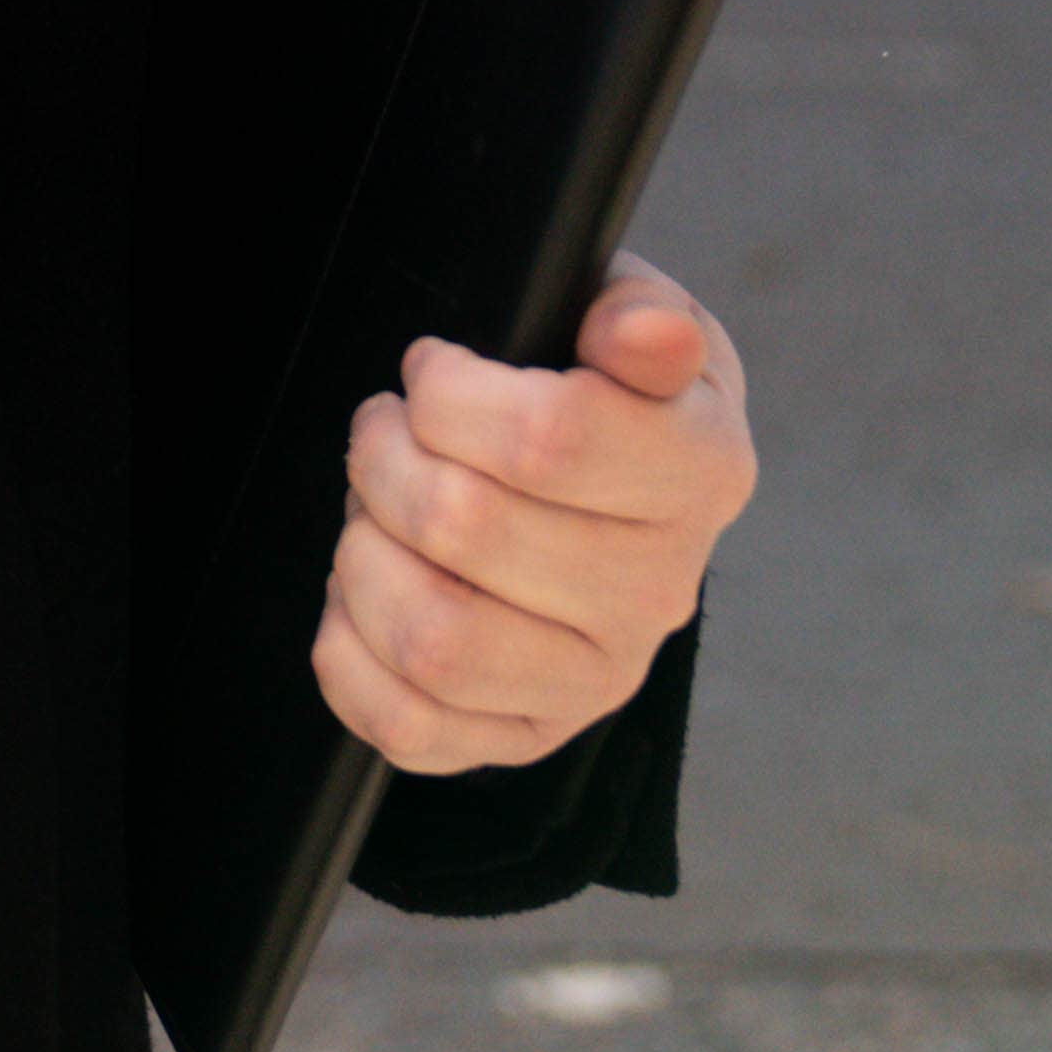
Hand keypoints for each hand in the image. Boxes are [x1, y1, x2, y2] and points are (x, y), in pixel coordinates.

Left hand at [310, 254, 752, 777]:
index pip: (551, 437)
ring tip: (371, 509)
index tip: (432, 370)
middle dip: (385, 458)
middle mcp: (660, 591)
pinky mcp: (527, 736)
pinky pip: (408, 729)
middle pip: (466, 528)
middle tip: (383, 429)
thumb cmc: (602, 390)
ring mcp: (596, 679)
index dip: (451, 392)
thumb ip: (639, 315)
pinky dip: (350, 657)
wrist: (610, 490)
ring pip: (434, 638)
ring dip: (363, 555)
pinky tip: (362, 594)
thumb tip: (639, 336)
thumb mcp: (632, 319)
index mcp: (701, 473)